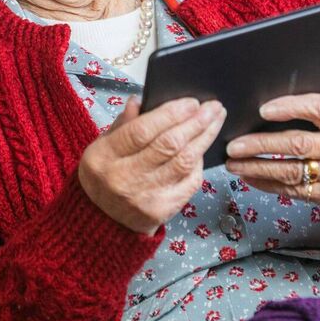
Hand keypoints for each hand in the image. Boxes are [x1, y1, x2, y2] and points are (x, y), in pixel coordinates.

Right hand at [78, 97, 225, 235]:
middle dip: (196, 122)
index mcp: (104, 156)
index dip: (170, 114)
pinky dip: (199, 162)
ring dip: (205, 138)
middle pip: (168, 145)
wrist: (102, 220)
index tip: (192, 102)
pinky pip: (190, 181)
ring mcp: (144, 197)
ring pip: (183, 162)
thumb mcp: (103, 145)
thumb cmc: (106, 174)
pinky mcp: (162, 211)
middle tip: (213, 107)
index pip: (141, 131)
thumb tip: (142, 100)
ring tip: (216, 120)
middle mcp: (123, 178)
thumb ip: (124, 123)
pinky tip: (203, 147)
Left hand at [224, 93, 319, 226]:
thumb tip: (278, 108)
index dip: (290, 107)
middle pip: (298, 143)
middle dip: (261, 144)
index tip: (264, 109)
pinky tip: (252, 177)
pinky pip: (294, 190)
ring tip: (234, 163)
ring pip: (291, 171)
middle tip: (235, 144)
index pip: (319, 108)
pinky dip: (269, 184)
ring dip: (257, 167)